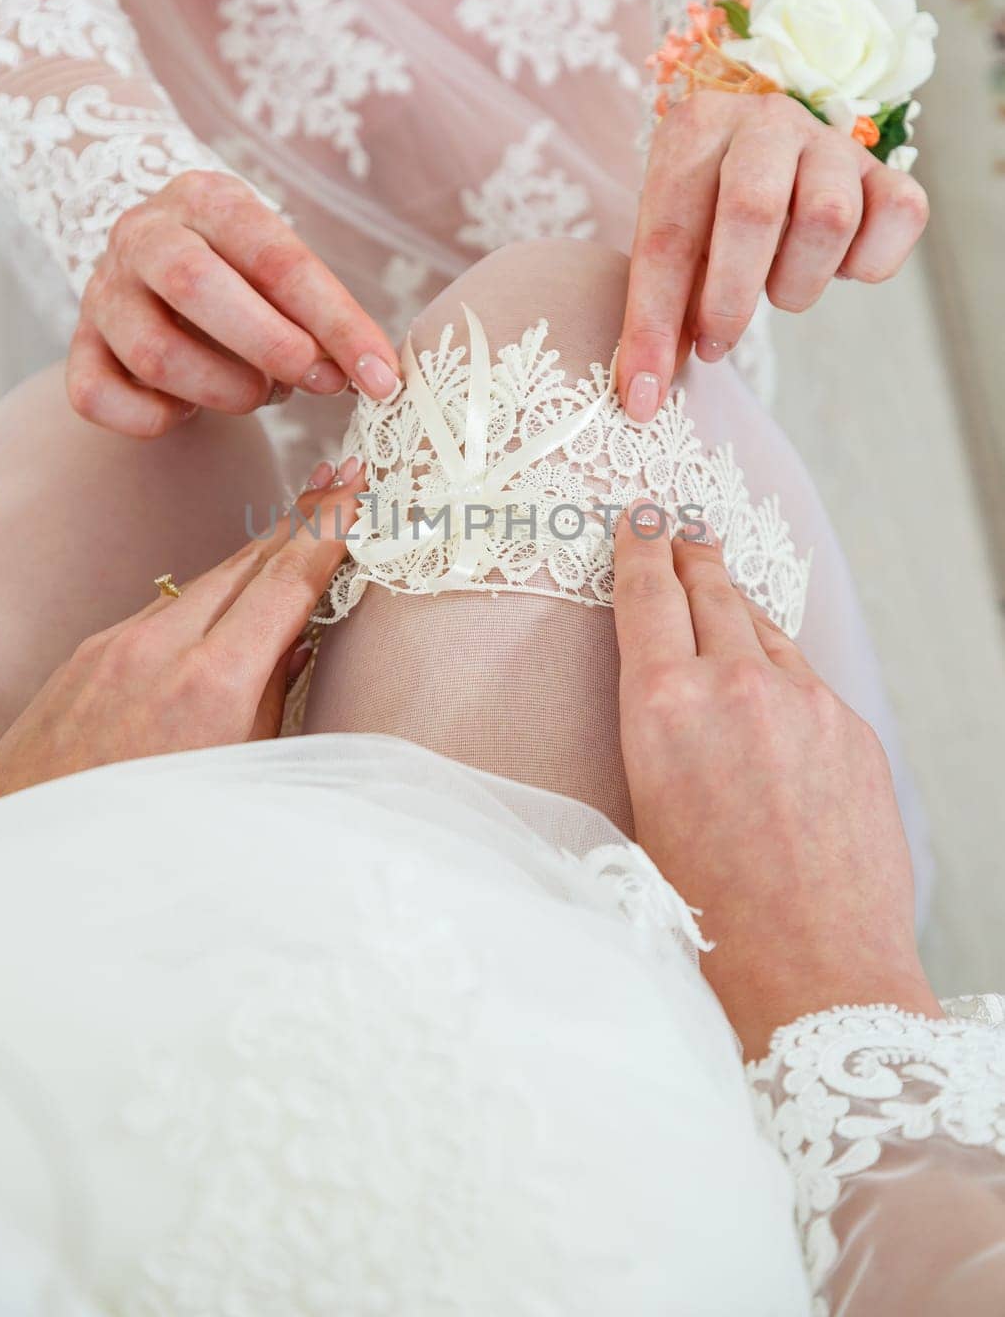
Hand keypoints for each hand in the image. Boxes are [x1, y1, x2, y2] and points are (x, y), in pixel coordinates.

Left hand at [0, 461, 363, 811]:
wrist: (37, 849)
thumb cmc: (153, 837)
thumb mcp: (245, 775)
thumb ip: (274, 698)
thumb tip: (299, 639)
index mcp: (215, 684)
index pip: (287, 582)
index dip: (329, 528)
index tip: (357, 489)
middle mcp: (163, 649)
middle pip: (247, 563)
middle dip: (299, 521)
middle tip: (340, 480)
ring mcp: (118, 645)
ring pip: (204, 583)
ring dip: (254, 558)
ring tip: (298, 530)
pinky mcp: (88, 654)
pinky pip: (161, 610)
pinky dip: (204, 598)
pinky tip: (227, 602)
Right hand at [67, 172, 401, 435]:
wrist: (156, 265)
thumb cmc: (240, 275)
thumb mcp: (281, 270)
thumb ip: (320, 315)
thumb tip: (370, 375)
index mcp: (207, 200)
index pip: (276, 256)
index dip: (336, 322)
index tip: (381, 375)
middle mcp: (144, 235)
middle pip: (196, 285)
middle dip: (271, 346)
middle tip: (318, 383)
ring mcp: (103, 291)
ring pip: (154, 352)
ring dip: (224, 390)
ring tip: (259, 393)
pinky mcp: (79, 347)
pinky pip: (97, 395)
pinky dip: (154, 418)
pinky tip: (189, 411)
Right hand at [612, 512, 940, 1056]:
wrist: (813, 970)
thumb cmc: (708, 915)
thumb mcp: (645, 813)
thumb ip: (658, 735)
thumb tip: (667, 700)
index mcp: (661, 707)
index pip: (646, 596)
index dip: (639, 548)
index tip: (639, 519)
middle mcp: (733, 686)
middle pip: (708, 591)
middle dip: (689, 555)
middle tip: (680, 532)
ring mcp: (802, 703)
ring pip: (762, 629)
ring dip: (736, 604)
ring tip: (720, 586)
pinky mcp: (850, 729)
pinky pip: (805, 677)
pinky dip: (780, 665)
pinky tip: (770, 677)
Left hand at [617, 91, 929, 421]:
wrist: (763, 152)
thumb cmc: (707, 208)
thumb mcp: (673, 244)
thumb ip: (661, 308)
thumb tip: (646, 393)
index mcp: (694, 131)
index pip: (666, 237)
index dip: (652, 326)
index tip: (643, 398)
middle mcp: (764, 122)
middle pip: (754, 210)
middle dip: (730, 299)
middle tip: (716, 342)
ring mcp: (830, 140)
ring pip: (830, 217)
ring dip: (799, 282)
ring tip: (778, 291)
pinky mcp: (884, 168)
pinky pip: (900, 212)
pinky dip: (871, 261)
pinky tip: (839, 267)